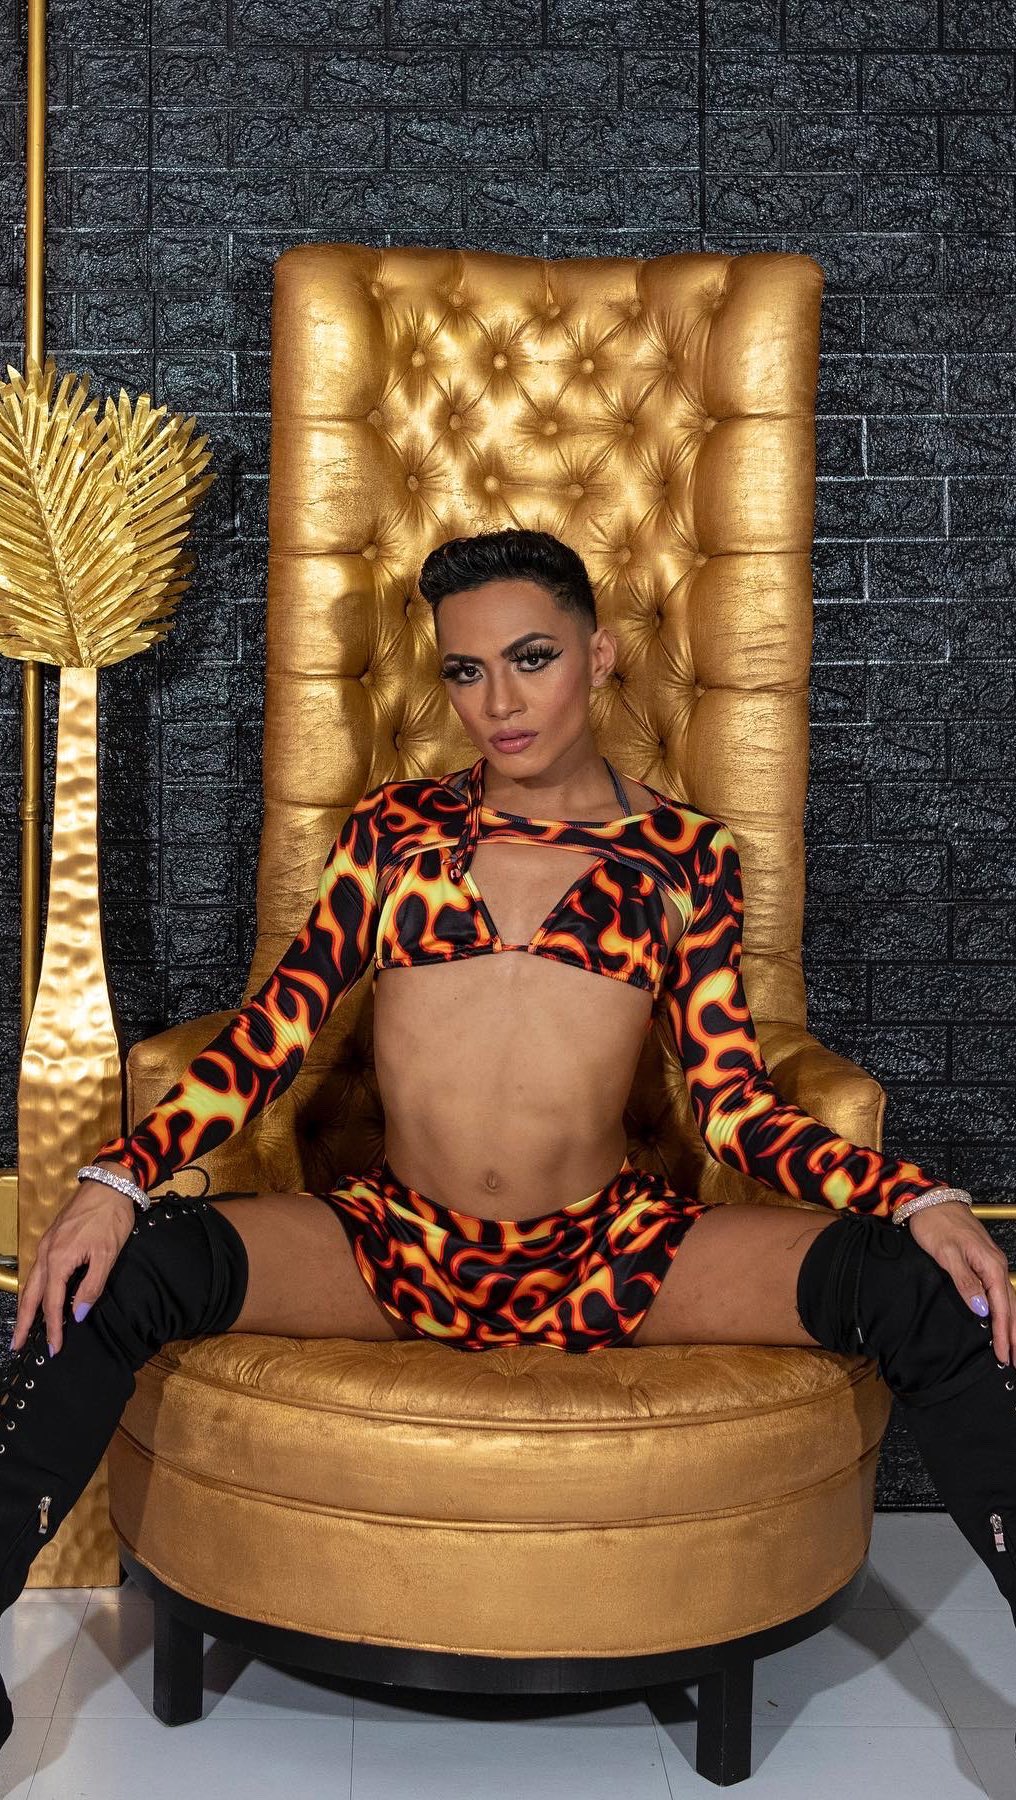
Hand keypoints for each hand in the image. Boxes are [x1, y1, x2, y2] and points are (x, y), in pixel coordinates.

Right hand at [10, 1180, 137, 1358]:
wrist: (109, 1184)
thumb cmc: (111, 1217)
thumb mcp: (107, 1254)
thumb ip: (92, 1286)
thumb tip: (79, 1314)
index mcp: (59, 1259)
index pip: (53, 1302)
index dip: (53, 1327)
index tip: (54, 1347)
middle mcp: (46, 1253)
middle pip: (31, 1295)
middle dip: (23, 1323)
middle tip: (17, 1345)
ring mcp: (46, 1245)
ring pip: (32, 1283)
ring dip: (26, 1308)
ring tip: (22, 1328)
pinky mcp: (51, 1240)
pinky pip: (37, 1271)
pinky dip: (34, 1290)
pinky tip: (36, 1298)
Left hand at [905, 1200, 1015, 1365]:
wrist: (931, 1200)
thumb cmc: (937, 1225)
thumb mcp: (947, 1254)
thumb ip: (965, 1282)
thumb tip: (982, 1310)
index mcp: (990, 1265)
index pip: (1001, 1308)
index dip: (1003, 1334)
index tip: (1003, 1355)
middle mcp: (996, 1265)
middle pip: (1010, 1307)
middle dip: (1014, 1336)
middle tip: (1015, 1361)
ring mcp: (992, 1263)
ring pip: (1007, 1300)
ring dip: (1011, 1325)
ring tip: (1013, 1348)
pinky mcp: (984, 1261)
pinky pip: (1000, 1291)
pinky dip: (1004, 1310)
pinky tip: (1002, 1320)